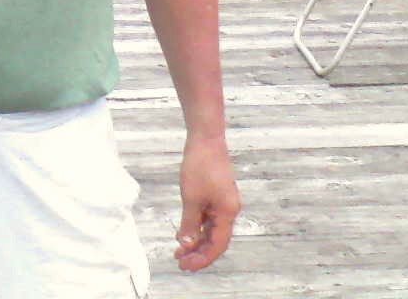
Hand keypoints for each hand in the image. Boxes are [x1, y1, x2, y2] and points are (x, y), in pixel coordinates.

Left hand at [173, 134, 239, 271]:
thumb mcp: (191, 198)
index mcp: (227, 213)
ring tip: (178, 251)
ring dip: (195, 241)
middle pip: (215, 239)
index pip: (217, 245)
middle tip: (180, 263)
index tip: (186, 266)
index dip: (203, 258)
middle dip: (198, 253)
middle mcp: (229, 210)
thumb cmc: (200, 167)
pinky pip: (207, 218)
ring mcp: (222, 202)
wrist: (206, 140)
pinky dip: (196, 227)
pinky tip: (183, 232)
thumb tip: (186, 245)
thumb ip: (189, 224)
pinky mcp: (215, 195)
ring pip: (210, 229)